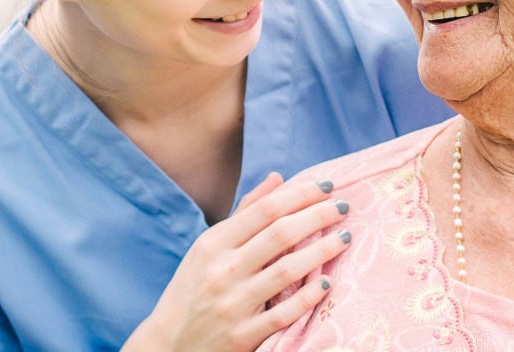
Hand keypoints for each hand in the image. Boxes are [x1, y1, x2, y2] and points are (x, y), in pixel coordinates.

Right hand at [122, 172, 352, 351]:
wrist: (169, 343)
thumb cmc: (194, 289)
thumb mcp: (209, 248)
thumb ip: (245, 213)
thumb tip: (278, 178)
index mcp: (213, 244)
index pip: (264, 210)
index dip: (300, 194)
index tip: (328, 186)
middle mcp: (222, 270)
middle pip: (279, 234)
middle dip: (318, 216)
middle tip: (344, 207)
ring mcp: (233, 303)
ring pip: (286, 270)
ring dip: (321, 251)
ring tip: (344, 238)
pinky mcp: (242, 335)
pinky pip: (283, 313)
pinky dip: (308, 297)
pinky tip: (327, 283)